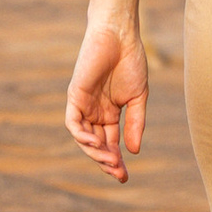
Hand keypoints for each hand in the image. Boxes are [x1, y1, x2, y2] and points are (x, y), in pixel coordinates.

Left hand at [65, 15, 148, 184]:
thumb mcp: (138, 98)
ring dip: (95, 152)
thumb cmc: (130, 61)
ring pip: (83, 138)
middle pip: (96, 145)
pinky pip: (73, 122)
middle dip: (105, 162)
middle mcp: (94, 112)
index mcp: (109, 114)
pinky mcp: (74, 95)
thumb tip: (134, 151)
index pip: (109, 144)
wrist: (119, 35)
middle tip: (118, 173)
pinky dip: (81, 135)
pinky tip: (94, 143)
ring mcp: (84, 105)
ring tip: (110, 160)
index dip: (115, 161)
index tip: (124, 176)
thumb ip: (135, 123)